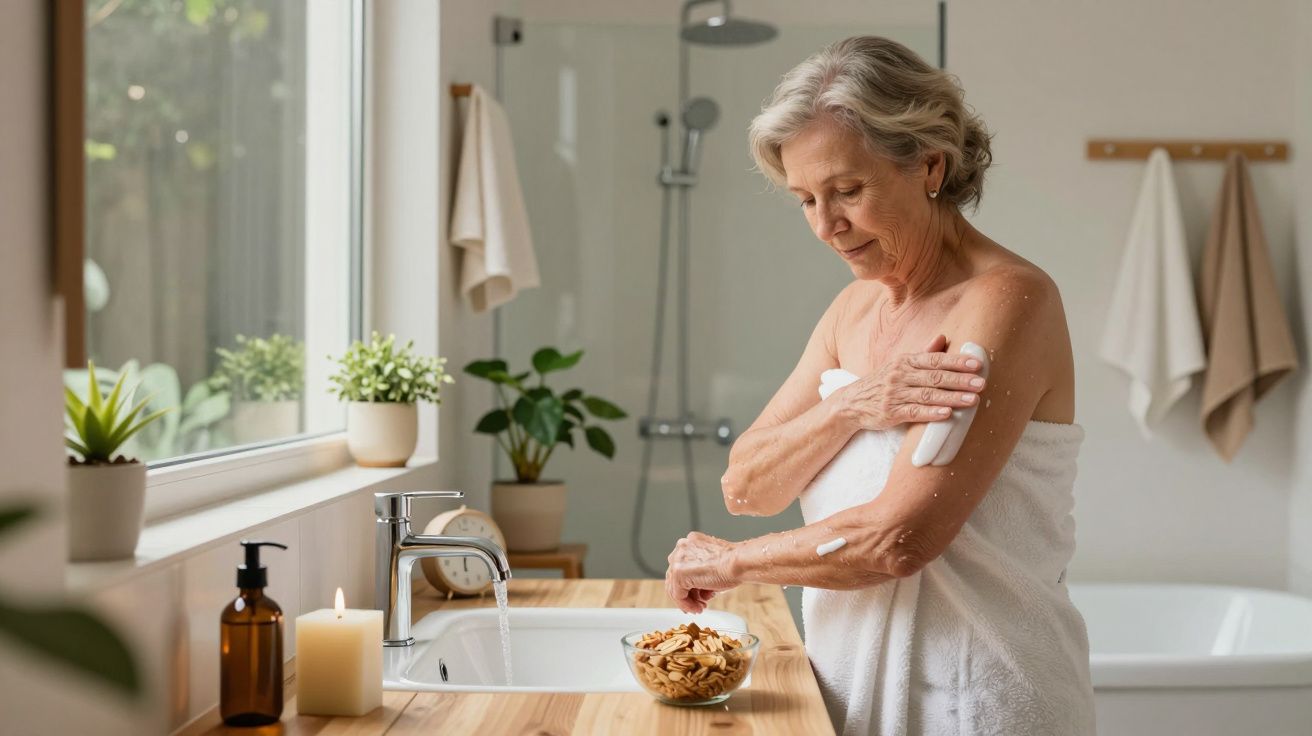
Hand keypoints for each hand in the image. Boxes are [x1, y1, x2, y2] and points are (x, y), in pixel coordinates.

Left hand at [665, 532, 739, 613]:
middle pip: (676, 576)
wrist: (740, 563)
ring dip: (687, 601)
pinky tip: (697, 608)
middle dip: (688, 593)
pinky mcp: (679, 573)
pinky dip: (686, 604)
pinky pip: (677, 594)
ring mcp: (678, 559)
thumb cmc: (735, 563)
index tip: (697, 595)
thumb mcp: (715, 565)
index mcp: (691, 542)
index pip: (682, 566)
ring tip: (699, 608)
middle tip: (698, 604)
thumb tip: (698, 590)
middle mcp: (682, 547)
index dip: (689, 583)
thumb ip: (701, 573)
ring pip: (674, 586)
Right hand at [836, 334, 985, 431]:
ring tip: (973, 400)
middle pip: (934, 377)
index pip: (934, 359)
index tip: (977, 364)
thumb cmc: (881, 383)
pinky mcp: (890, 413)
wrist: (851, 403)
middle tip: (981, 383)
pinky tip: (946, 414)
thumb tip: (943, 337)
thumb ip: (923, 353)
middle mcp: (900, 375)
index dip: (956, 361)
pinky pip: (914, 412)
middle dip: (960, 380)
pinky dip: (931, 413)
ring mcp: (894, 394)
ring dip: (951, 397)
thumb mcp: (899, 364)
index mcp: (905, 361)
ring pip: (927, 395)